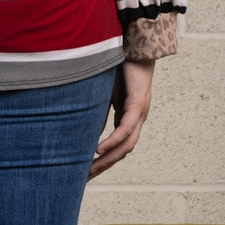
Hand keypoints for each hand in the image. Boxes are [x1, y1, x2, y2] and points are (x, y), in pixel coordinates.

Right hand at [88, 59, 154, 178]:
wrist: (134, 45)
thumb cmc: (119, 66)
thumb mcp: (103, 94)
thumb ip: (97, 113)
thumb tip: (86, 134)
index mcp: (128, 116)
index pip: (117, 145)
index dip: (103, 160)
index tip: (86, 173)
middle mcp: (137, 118)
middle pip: (122, 151)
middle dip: (103, 166)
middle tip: (85, 179)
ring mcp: (140, 112)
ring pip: (126, 145)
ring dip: (108, 159)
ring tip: (90, 169)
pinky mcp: (138, 103)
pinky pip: (126, 128)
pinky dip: (112, 141)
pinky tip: (98, 149)